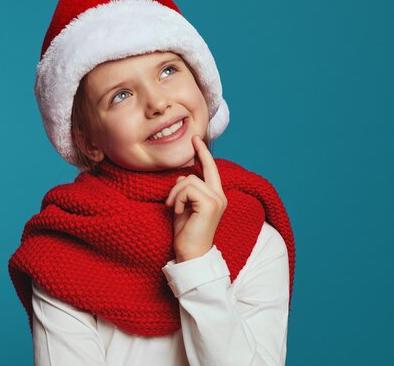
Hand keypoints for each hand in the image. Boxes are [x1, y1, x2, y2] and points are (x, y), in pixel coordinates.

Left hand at [165, 135, 227, 261]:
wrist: (190, 254)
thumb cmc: (186, 233)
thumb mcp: (184, 207)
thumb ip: (186, 191)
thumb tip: (182, 177)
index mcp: (216, 197)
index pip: (211, 171)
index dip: (204, 154)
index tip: (197, 139)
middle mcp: (220, 196)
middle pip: (207, 168)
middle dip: (200, 152)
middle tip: (193, 140)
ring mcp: (217, 199)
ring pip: (189, 180)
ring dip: (175, 193)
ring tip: (174, 207)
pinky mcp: (210, 204)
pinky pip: (187, 189)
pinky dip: (177, 199)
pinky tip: (178, 211)